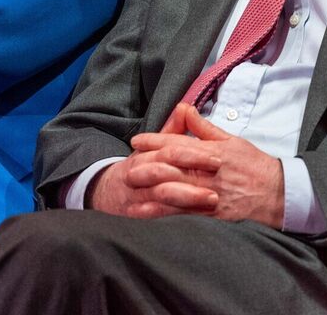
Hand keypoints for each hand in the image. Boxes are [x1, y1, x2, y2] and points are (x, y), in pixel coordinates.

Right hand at [88, 120, 220, 218]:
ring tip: (212, 200)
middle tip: (217, 181)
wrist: (108, 191)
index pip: (172, 149)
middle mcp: (139, 172)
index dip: (194, 154)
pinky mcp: (136, 214)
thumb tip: (185, 107)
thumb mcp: (154, 146)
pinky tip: (192, 219)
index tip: (218, 159)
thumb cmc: (140, 166)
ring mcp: (136, 194)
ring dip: (187, 198)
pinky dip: (173, 217)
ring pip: (161, 194)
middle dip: (192, 174)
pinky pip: (155, 216)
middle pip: (164, 171)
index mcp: (147, 153)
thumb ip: (173, 130)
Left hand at [129, 104, 285, 227]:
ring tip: (129, 189)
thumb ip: (205, 128)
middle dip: (146, 165)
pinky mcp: (211, 214)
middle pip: (171, 167)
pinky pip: (182, 214)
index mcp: (213, 152)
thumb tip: (185, 109)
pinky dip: (162, 213)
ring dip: (149, 189)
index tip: (136, 140)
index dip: (155, 141)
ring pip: (173, 190)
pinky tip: (146, 213)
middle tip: (125, 166)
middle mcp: (208, 172)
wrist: (278, 193)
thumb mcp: (232, 140)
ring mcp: (209, 194)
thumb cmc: (254, 164)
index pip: (179, 143)